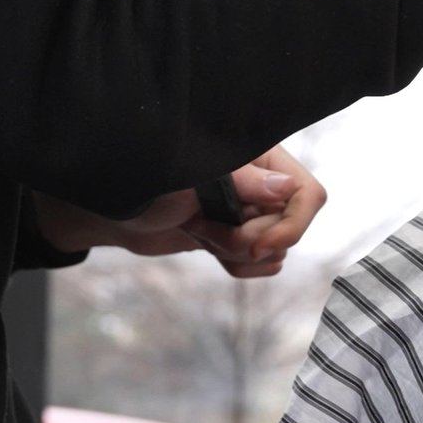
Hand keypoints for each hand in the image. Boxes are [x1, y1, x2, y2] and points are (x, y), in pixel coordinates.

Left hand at [34, 146, 328, 279]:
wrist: (114, 211)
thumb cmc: (143, 184)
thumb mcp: (190, 179)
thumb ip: (241, 180)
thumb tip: (288, 188)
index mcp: (262, 156)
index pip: (308, 193)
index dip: (290, 225)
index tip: (254, 246)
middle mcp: (265, 181)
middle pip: (292, 227)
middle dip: (250, 242)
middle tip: (206, 232)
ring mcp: (253, 210)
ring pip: (278, 249)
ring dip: (239, 254)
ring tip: (200, 233)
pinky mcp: (240, 235)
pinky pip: (262, 264)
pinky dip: (237, 266)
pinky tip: (207, 247)